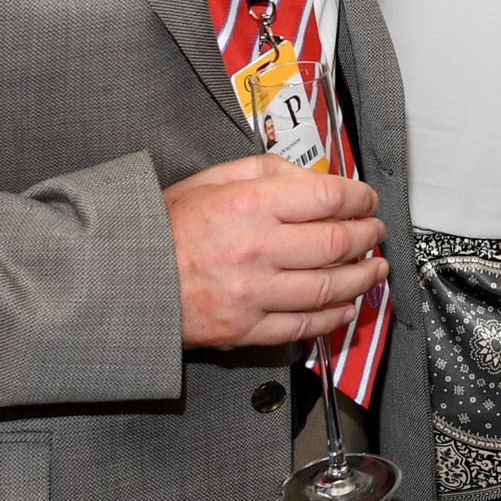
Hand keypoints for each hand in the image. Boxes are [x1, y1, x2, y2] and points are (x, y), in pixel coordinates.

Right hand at [164, 153, 385, 349]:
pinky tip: (346, 307)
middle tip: (376, 231)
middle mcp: (256, 248)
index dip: (359, 196)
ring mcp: (253, 293)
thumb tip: (311, 177)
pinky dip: (333, 317)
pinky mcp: (246, 328)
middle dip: (369, 235)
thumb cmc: (163, 229)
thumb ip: (266, 172)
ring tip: (375, 269)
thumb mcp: (210, 180)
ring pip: (330, 286)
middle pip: (338, 241)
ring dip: (363, 278)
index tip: (367, 199)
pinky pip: (303, 326)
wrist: (124, 279)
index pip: (328, 196)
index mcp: (249, 205)